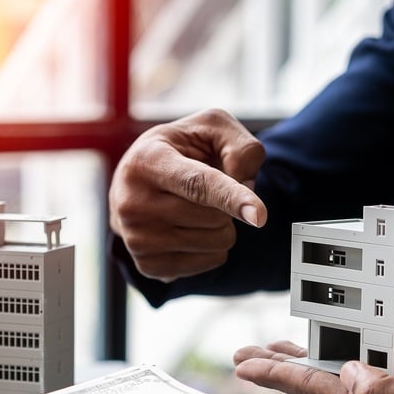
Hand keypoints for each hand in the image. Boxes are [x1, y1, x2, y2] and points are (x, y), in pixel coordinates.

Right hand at [109, 108, 267, 281]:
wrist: (138, 180)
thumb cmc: (182, 150)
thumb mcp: (213, 128)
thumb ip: (240, 148)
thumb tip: (247, 190)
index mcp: (148, 160)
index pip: (197, 184)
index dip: (231, 198)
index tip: (260, 216)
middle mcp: (133, 202)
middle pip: (214, 218)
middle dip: (228, 205)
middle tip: (209, 190)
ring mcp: (136, 238)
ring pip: (216, 243)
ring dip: (222, 226)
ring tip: (197, 208)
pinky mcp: (147, 265)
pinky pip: (209, 262)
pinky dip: (212, 246)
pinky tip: (189, 229)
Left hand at [233, 342, 393, 393]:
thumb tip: (351, 378)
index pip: (317, 391)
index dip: (278, 372)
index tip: (244, 361)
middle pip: (321, 389)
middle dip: (283, 369)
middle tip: (249, 355)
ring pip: (344, 383)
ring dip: (313, 364)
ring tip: (285, 351)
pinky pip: (375, 376)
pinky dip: (352, 361)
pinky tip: (352, 353)